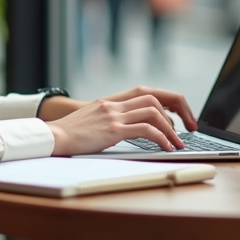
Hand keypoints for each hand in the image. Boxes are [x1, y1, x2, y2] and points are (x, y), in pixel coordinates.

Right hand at [46, 90, 194, 156]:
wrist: (52, 137)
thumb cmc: (70, 135)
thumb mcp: (93, 120)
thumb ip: (112, 119)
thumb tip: (133, 129)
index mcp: (111, 101)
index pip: (147, 91)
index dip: (168, 101)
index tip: (180, 116)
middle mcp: (114, 104)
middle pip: (156, 98)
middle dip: (178, 112)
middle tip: (188, 129)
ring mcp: (114, 116)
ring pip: (154, 113)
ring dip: (171, 129)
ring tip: (178, 143)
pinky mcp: (112, 130)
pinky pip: (145, 130)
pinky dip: (161, 138)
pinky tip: (166, 148)